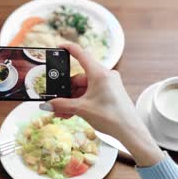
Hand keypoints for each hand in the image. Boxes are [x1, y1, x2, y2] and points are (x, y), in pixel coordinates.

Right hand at [39, 44, 163, 166]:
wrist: (130, 131)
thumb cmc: (111, 117)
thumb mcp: (82, 110)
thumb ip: (62, 105)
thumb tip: (47, 104)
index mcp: (99, 74)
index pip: (82, 54)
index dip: (69, 49)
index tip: (59, 46)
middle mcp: (105, 76)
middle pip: (79, 78)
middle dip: (66, 91)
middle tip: (56, 102)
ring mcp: (108, 85)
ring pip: (84, 88)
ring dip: (72, 100)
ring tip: (62, 113)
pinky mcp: (110, 93)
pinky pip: (91, 94)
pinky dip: (81, 102)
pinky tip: (71, 113)